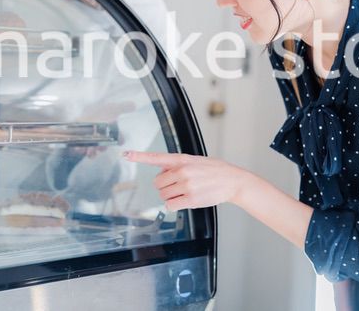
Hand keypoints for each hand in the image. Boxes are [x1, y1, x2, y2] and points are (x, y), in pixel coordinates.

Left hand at [124, 151, 249, 210]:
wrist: (232, 180)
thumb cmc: (214, 170)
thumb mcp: (195, 160)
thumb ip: (178, 164)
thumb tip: (162, 171)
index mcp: (182, 159)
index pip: (156, 157)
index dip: (139, 156)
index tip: (126, 154)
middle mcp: (182, 171)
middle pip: (158, 183)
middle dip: (165, 186)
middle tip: (178, 185)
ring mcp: (186, 185)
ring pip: (163, 195)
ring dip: (171, 196)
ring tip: (186, 192)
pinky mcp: (190, 198)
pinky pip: (171, 205)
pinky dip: (175, 204)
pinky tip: (185, 200)